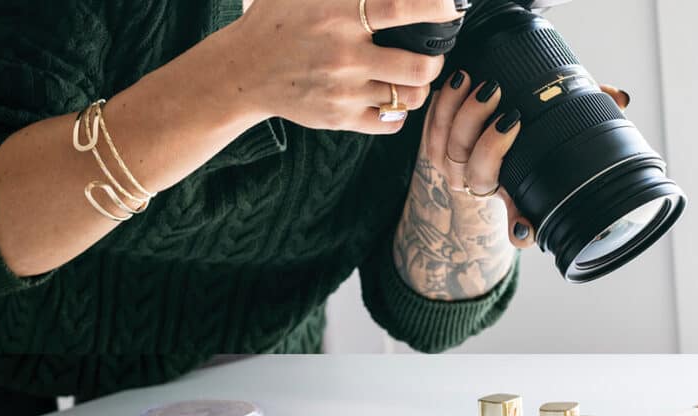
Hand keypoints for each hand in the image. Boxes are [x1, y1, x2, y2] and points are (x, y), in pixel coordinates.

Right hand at [230, 0, 461, 133]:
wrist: (244, 70)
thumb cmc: (278, 22)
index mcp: (339, 16)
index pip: (401, 9)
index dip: (437, 8)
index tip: (454, 7)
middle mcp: (345, 57)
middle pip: (419, 67)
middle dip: (435, 61)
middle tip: (432, 54)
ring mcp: (343, 92)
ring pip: (409, 98)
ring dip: (420, 87)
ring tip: (412, 77)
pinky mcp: (339, 118)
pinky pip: (390, 122)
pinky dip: (399, 111)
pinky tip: (391, 97)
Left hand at [422, 70, 631, 246]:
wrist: (476, 124)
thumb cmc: (521, 129)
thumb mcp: (552, 127)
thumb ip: (584, 114)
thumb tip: (621, 98)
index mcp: (513, 192)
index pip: (520, 224)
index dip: (521, 228)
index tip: (525, 230)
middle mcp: (481, 184)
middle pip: (479, 172)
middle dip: (491, 144)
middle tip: (510, 113)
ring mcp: (453, 166)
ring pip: (451, 147)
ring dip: (465, 115)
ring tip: (484, 85)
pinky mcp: (433, 144)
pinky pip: (432, 126)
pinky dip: (444, 102)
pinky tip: (459, 81)